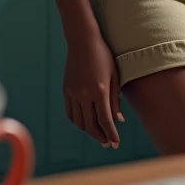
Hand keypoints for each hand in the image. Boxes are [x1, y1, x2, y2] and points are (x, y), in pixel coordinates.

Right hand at [63, 32, 123, 147]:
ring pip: (79, 122)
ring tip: (98, 132)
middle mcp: (84, 94)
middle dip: (100, 137)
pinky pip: (70, 113)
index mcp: (99, 90)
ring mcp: (73, 93)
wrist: (82, 40)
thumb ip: (115, 99)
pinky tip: (85, 121)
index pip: (105, 121)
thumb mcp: (114, 75)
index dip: (111, 134)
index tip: (116, 144)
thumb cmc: (103, 55)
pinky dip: (78, 121)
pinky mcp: (66, 90)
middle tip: (107, 143)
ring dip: (89, 130)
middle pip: (91, 125)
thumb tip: (118, 120)